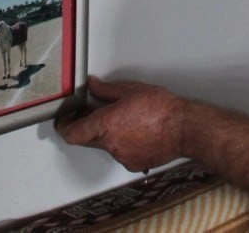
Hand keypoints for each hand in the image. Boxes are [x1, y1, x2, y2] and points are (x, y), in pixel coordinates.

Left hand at [56, 77, 185, 172]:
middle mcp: (110, 144)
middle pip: (87, 139)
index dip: (64, 127)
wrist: (184, 129)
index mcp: (105, 124)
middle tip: (95, 112)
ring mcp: (121, 157)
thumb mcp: (131, 90)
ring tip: (126, 120)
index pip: (72, 133)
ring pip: (105, 146)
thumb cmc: (161, 108)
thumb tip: (92, 85)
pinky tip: (137, 132)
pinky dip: (123, 144)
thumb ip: (106, 90)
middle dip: (88, 126)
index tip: (65, 120)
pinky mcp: (133, 164)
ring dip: (108, 134)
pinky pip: (120, 154)